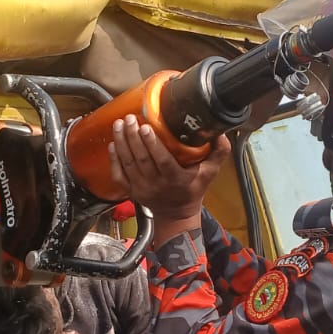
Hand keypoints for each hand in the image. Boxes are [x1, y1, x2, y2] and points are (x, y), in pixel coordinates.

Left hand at [108, 117, 230, 235]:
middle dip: (133, 137)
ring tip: (119, 124)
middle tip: (130, 118)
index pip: (162, 160)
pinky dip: (114, 160)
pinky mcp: (131, 191)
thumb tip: (219, 132)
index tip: (145, 127)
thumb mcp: (210, 173)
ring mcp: (142, 189)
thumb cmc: (193, 189)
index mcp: (176, 179)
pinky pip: (119, 175)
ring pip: (128, 164)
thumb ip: (218, 152)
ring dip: (122, 143)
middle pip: (141, 159)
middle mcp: (156, 185)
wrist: (176, 214)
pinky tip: (113, 144)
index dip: (152, 144)